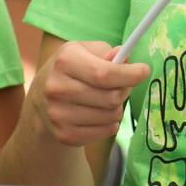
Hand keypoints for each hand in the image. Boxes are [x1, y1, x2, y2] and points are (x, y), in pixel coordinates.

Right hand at [32, 41, 149, 147]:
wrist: (41, 100)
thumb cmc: (73, 69)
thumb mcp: (85, 51)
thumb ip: (107, 52)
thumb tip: (125, 58)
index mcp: (65, 61)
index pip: (104, 73)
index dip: (130, 75)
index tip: (145, 71)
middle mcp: (57, 88)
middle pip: (111, 98)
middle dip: (125, 90)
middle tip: (123, 85)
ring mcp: (58, 114)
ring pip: (111, 116)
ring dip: (117, 108)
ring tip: (107, 100)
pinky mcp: (64, 135)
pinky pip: (105, 131)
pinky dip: (110, 123)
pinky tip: (99, 114)